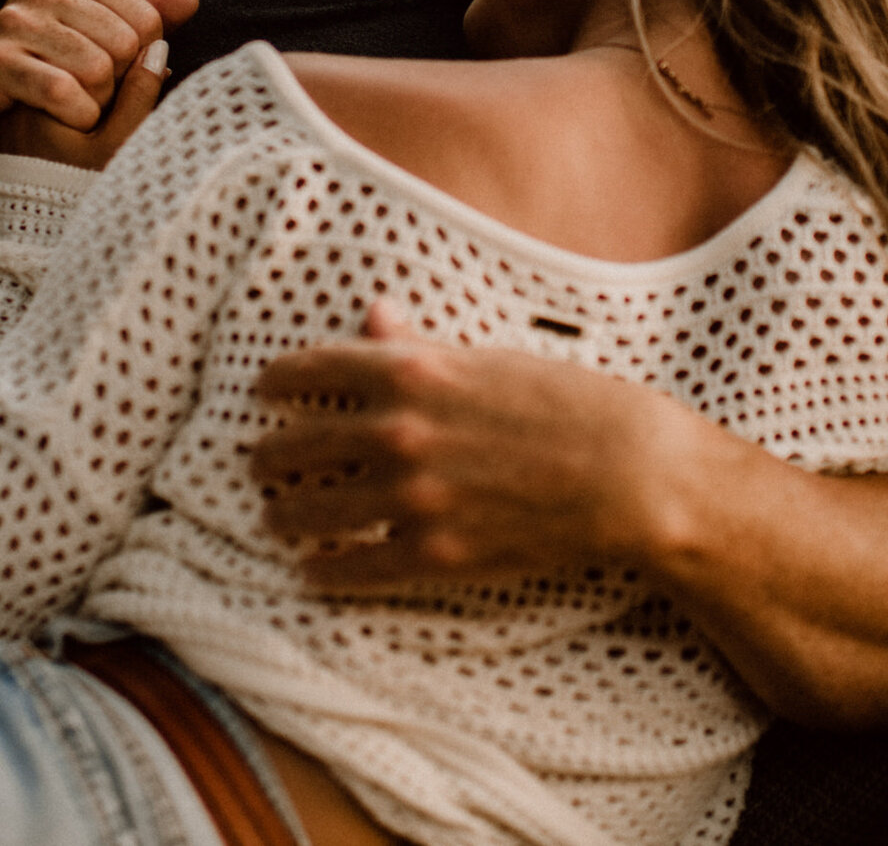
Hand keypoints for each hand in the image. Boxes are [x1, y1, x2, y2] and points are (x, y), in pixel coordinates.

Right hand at [0, 0, 199, 155]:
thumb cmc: (42, 72)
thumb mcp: (96, 41)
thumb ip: (144, 18)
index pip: (148, 21)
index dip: (140, 61)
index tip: (112, 74)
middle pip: (127, 45)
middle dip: (119, 85)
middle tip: (92, 98)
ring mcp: (12, 22)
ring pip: (97, 69)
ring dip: (96, 104)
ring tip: (76, 109)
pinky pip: (62, 93)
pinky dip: (74, 116)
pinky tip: (62, 120)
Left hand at [249, 301, 701, 586]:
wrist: (628, 474)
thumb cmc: (568, 403)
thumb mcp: (490, 358)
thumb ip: (420, 344)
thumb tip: (372, 316)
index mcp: (412, 371)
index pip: (309, 369)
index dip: (275, 381)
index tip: (264, 391)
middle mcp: (399, 431)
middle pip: (295, 444)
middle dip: (268, 455)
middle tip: (259, 462)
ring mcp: (413, 495)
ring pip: (311, 510)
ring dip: (284, 515)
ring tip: (276, 518)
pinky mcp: (434, 551)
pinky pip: (354, 567)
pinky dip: (324, 571)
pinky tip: (312, 572)